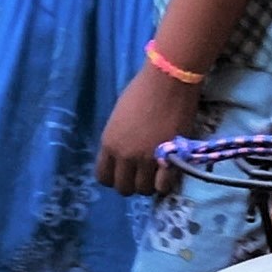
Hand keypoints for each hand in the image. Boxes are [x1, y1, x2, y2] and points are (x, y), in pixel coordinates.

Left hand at [99, 60, 202, 196]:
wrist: (168, 81)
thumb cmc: (141, 91)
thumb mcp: (118, 118)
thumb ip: (117, 140)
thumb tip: (122, 156)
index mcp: (108, 144)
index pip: (103, 177)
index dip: (114, 178)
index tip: (123, 173)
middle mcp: (124, 156)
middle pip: (124, 188)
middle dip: (132, 183)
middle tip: (142, 174)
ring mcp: (147, 160)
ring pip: (144, 190)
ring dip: (150, 184)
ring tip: (156, 173)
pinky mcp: (169, 160)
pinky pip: (164, 186)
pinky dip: (166, 183)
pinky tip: (169, 172)